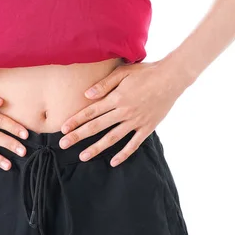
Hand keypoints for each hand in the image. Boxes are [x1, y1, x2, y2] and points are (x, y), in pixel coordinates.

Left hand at [58, 60, 185, 166]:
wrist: (171, 79)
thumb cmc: (146, 72)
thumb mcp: (123, 72)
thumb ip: (104, 84)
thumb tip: (87, 95)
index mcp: (116, 98)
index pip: (91, 111)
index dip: (76, 120)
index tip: (63, 128)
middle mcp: (124, 112)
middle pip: (97, 126)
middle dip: (78, 136)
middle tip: (63, 144)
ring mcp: (136, 121)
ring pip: (112, 138)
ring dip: (96, 148)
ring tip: (82, 156)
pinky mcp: (147, 128)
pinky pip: (134, 144)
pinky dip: (123, 154)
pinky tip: (113, 162)